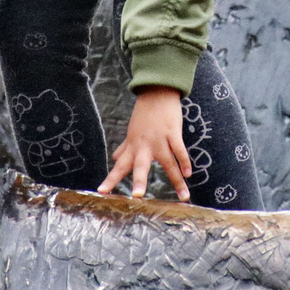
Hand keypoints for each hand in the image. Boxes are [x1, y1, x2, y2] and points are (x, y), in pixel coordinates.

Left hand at [98, 87, 191, 201]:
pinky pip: (180, 150)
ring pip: (168, 162)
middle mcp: (145, 145)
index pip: (120, 166)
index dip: (111, 179)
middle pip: (141, 165)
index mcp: (133, 147)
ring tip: (183, 196)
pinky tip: (188, 174)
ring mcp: (160, 139)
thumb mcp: (132, 132)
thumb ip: (125, 147)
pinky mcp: (173, 133)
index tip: (101, 192)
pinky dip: (185, 162)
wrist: (156, 93)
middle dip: (139, 180)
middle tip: (137, 196)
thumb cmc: (144, 114)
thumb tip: (114, 158)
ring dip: (176, 180)